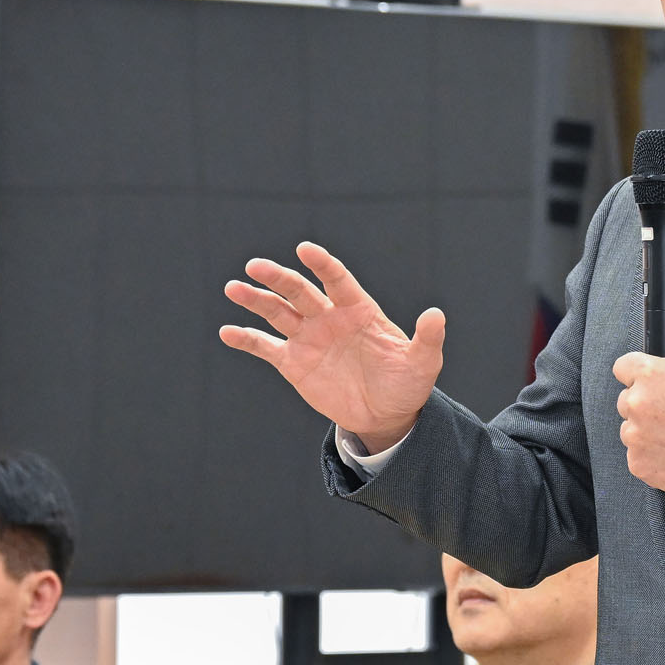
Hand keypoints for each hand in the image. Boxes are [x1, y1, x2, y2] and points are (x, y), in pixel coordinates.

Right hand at [219, 242, 443, 450]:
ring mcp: (309, 338)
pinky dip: (247, 339)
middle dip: (279, 278)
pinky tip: (228, 332)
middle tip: (255, 266)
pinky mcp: (293, 362)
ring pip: (278, 312)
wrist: (386, 414)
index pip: (338, 279)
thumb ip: (427, 338)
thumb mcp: (423, 363)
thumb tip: (436, 314)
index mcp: (359, 310)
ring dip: (255, 300)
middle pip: (300, 290)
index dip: (323, 264)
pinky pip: (266, 346)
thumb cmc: (406, 383)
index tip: (306, 249)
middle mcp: (330, 317)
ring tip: (234, 288)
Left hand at [612, 353, 664, 497]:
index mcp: (651, 375)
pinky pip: (638, 456)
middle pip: (626, 400)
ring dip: (647, 432)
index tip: (643, 381)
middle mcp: (638, 404)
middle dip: (645, 406)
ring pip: (631, 430)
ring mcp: (636, 436)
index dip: (636, 374)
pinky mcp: (639, 463)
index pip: (623, 366)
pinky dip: (652, 456)